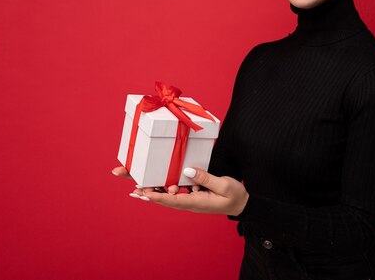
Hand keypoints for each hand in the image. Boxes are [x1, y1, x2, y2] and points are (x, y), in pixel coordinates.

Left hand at [121, 167, 248, 216]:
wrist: (242, 203)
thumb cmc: (235, 195)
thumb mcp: (224, 184)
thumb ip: (205, 178)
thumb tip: (187, 170)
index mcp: (197, 202)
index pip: (174, 200)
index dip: (158, 196)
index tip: (145, 192)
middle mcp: (190, 203)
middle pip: (165, 199)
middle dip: (149, 194)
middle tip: (133, 190)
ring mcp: (190, 200)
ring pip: (167, 196)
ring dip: (152, 192)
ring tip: (136, 188)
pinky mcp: (191, 195)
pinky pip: (174, 193)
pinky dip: (162, 189)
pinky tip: (153, 187)